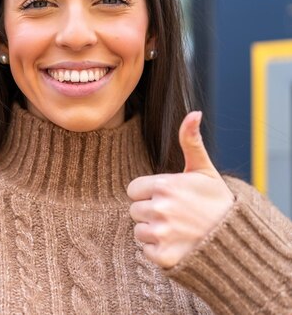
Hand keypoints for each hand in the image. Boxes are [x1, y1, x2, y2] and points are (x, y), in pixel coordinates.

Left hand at [127, 112, 234, 267]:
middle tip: (175, 215)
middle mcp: (160, 208)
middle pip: (135, 210)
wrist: (236, 239)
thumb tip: (194, 112)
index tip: (167, 197)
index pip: (133, 189)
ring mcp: (161, 233)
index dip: (148, 193)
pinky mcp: (162, 255)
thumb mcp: (204, 169)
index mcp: (165, 185)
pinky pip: (145, 251)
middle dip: (150, 212)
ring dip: (153, 232)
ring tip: (177, 229)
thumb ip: (190, 141)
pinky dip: (158, 250)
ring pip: (139, 230)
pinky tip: (176, 244)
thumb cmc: (216, 201)